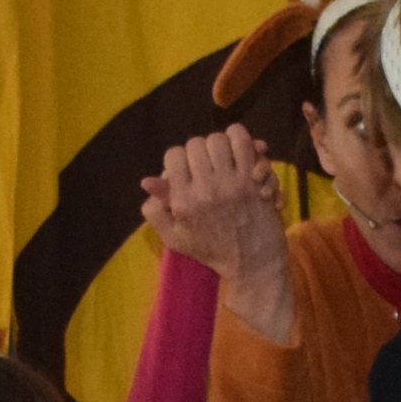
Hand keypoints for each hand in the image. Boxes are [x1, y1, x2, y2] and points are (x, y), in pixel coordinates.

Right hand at [139, 125, 288, 285]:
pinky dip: (240, 139)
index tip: (187, 171)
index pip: (173, 155)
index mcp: (183, 201)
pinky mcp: (253, 178)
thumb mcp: (175, 238)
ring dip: (220, 144)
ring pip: (218, 140)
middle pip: (195, 144)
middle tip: (206, 165)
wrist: (253, 262)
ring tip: (223, 157)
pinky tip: (239, 150)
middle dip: (199, 151)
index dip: (179, 159)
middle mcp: (205, 189)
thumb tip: (147, 181)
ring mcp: (231, 182)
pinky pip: (243, 142)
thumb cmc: (212, 250)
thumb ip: (155, 211)